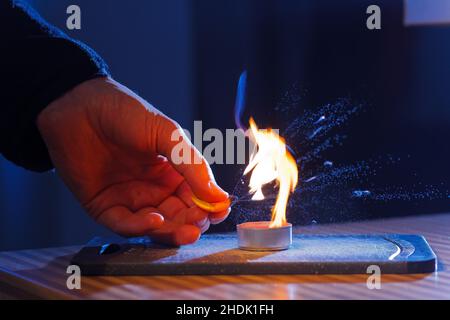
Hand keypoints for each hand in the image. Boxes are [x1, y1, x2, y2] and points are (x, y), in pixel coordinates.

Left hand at [37, 77, 229, 245]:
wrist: (79, 106)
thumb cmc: (125, 113)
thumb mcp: (167, 135)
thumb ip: (193, 166)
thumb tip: (219, 195)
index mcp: (172, 172)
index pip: (196, 198)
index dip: (209, 207)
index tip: (219, 212)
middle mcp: (153, 189)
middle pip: (178, 216)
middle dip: (191, 224)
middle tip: (199, 226)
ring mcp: (130, 199)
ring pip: (155, 226)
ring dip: (171, 232)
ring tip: (186, 231)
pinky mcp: (105, 206)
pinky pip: (125, 224)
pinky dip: (141, 227)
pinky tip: (154, 220)